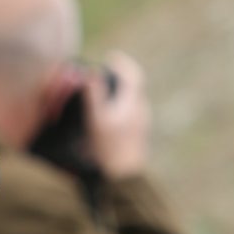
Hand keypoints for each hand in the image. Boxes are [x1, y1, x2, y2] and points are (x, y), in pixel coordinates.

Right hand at [85, 51, 149, 179]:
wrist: (124, 177)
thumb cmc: (109, 148)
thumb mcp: (97, 119)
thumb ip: (94, 95)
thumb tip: (92, 72)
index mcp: (132, 103)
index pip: (133, 76)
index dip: (123, 64)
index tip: (112, 57)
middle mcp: (141, 111)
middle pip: (133, 88)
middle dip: (121, 78)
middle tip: (106, 73)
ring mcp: (141, 124)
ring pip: (133, 102)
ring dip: (121, 93)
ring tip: (105, 94)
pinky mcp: (138, 135)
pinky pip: (131, 113)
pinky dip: (121, 107)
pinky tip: (109, 117)